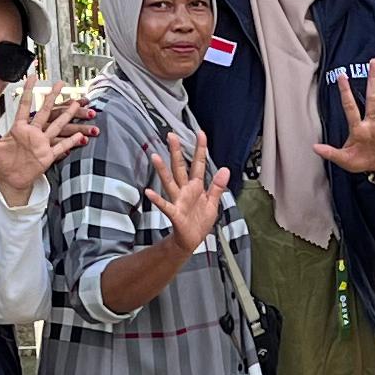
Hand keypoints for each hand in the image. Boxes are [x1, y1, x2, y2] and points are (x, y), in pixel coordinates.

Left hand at [0, 83, 99, 207]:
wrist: (10, 179)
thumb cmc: (1, 163)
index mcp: (19, 128)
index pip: (25, 105)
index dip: (29, 91)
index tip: (33, 77)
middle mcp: (32, 133)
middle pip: (45, 111)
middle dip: (53, 97)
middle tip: (60, 83)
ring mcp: (41, 143)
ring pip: (56, 126)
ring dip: (66, 115)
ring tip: (76, 104)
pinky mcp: (47, 155)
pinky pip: (61, 147)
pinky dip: (70, 142)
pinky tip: (80, 135)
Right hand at [144, 130, 230, 254]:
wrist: (191, 241)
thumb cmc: (199, 222)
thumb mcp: (213, 203)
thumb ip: (218, 186)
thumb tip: (225, 169)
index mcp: (196, 187)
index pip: (199, 164)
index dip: (200, 149)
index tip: (200, 134)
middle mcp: (185, 190)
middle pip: (180, 167)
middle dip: (176, 152)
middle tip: (171, 136)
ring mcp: (178, 200)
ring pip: (169, 182)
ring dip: (162, 170)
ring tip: (155, 157)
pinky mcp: (175, 213)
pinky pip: (165, 205)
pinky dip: (157, 199)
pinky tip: (149, 192)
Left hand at [317, 62, 374, 176]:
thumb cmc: (359, 161)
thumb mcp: (343, 159)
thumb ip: (331, 153)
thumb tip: (314, 147)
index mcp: (357, 128)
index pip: (350, 107)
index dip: (346, 92)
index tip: (341, 76)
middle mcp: (371, 123)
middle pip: (372, 98)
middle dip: (373, 80)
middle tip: (373, 62)